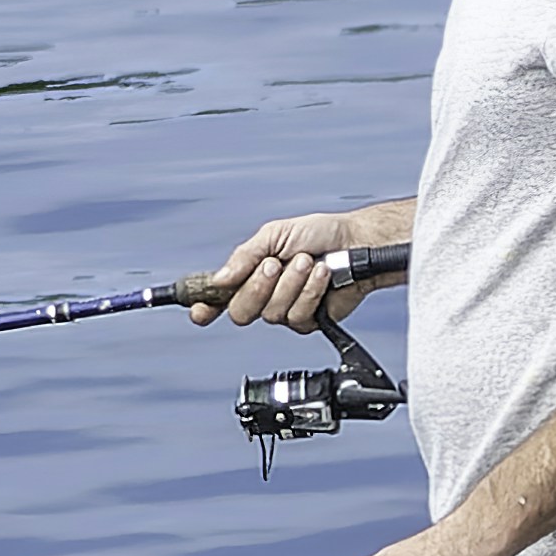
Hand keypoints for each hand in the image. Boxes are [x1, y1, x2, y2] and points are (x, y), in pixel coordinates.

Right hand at [189, 198, 413, 327]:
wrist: (356, 244)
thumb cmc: (319, 234)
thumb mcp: (275, 234)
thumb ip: (244, 256)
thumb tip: (220, 279)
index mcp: (250, 273)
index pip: (219, 297)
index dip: (205, 306)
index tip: (199, 309)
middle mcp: (264, 295)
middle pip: (241, 312)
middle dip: (258, 287)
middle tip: (275, 264)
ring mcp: (285, 310)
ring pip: (272, 314)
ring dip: (291, 283)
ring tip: (308, 262)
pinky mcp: (307, 321)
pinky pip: (298, 317)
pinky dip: (310, 292)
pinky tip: (321, 276)